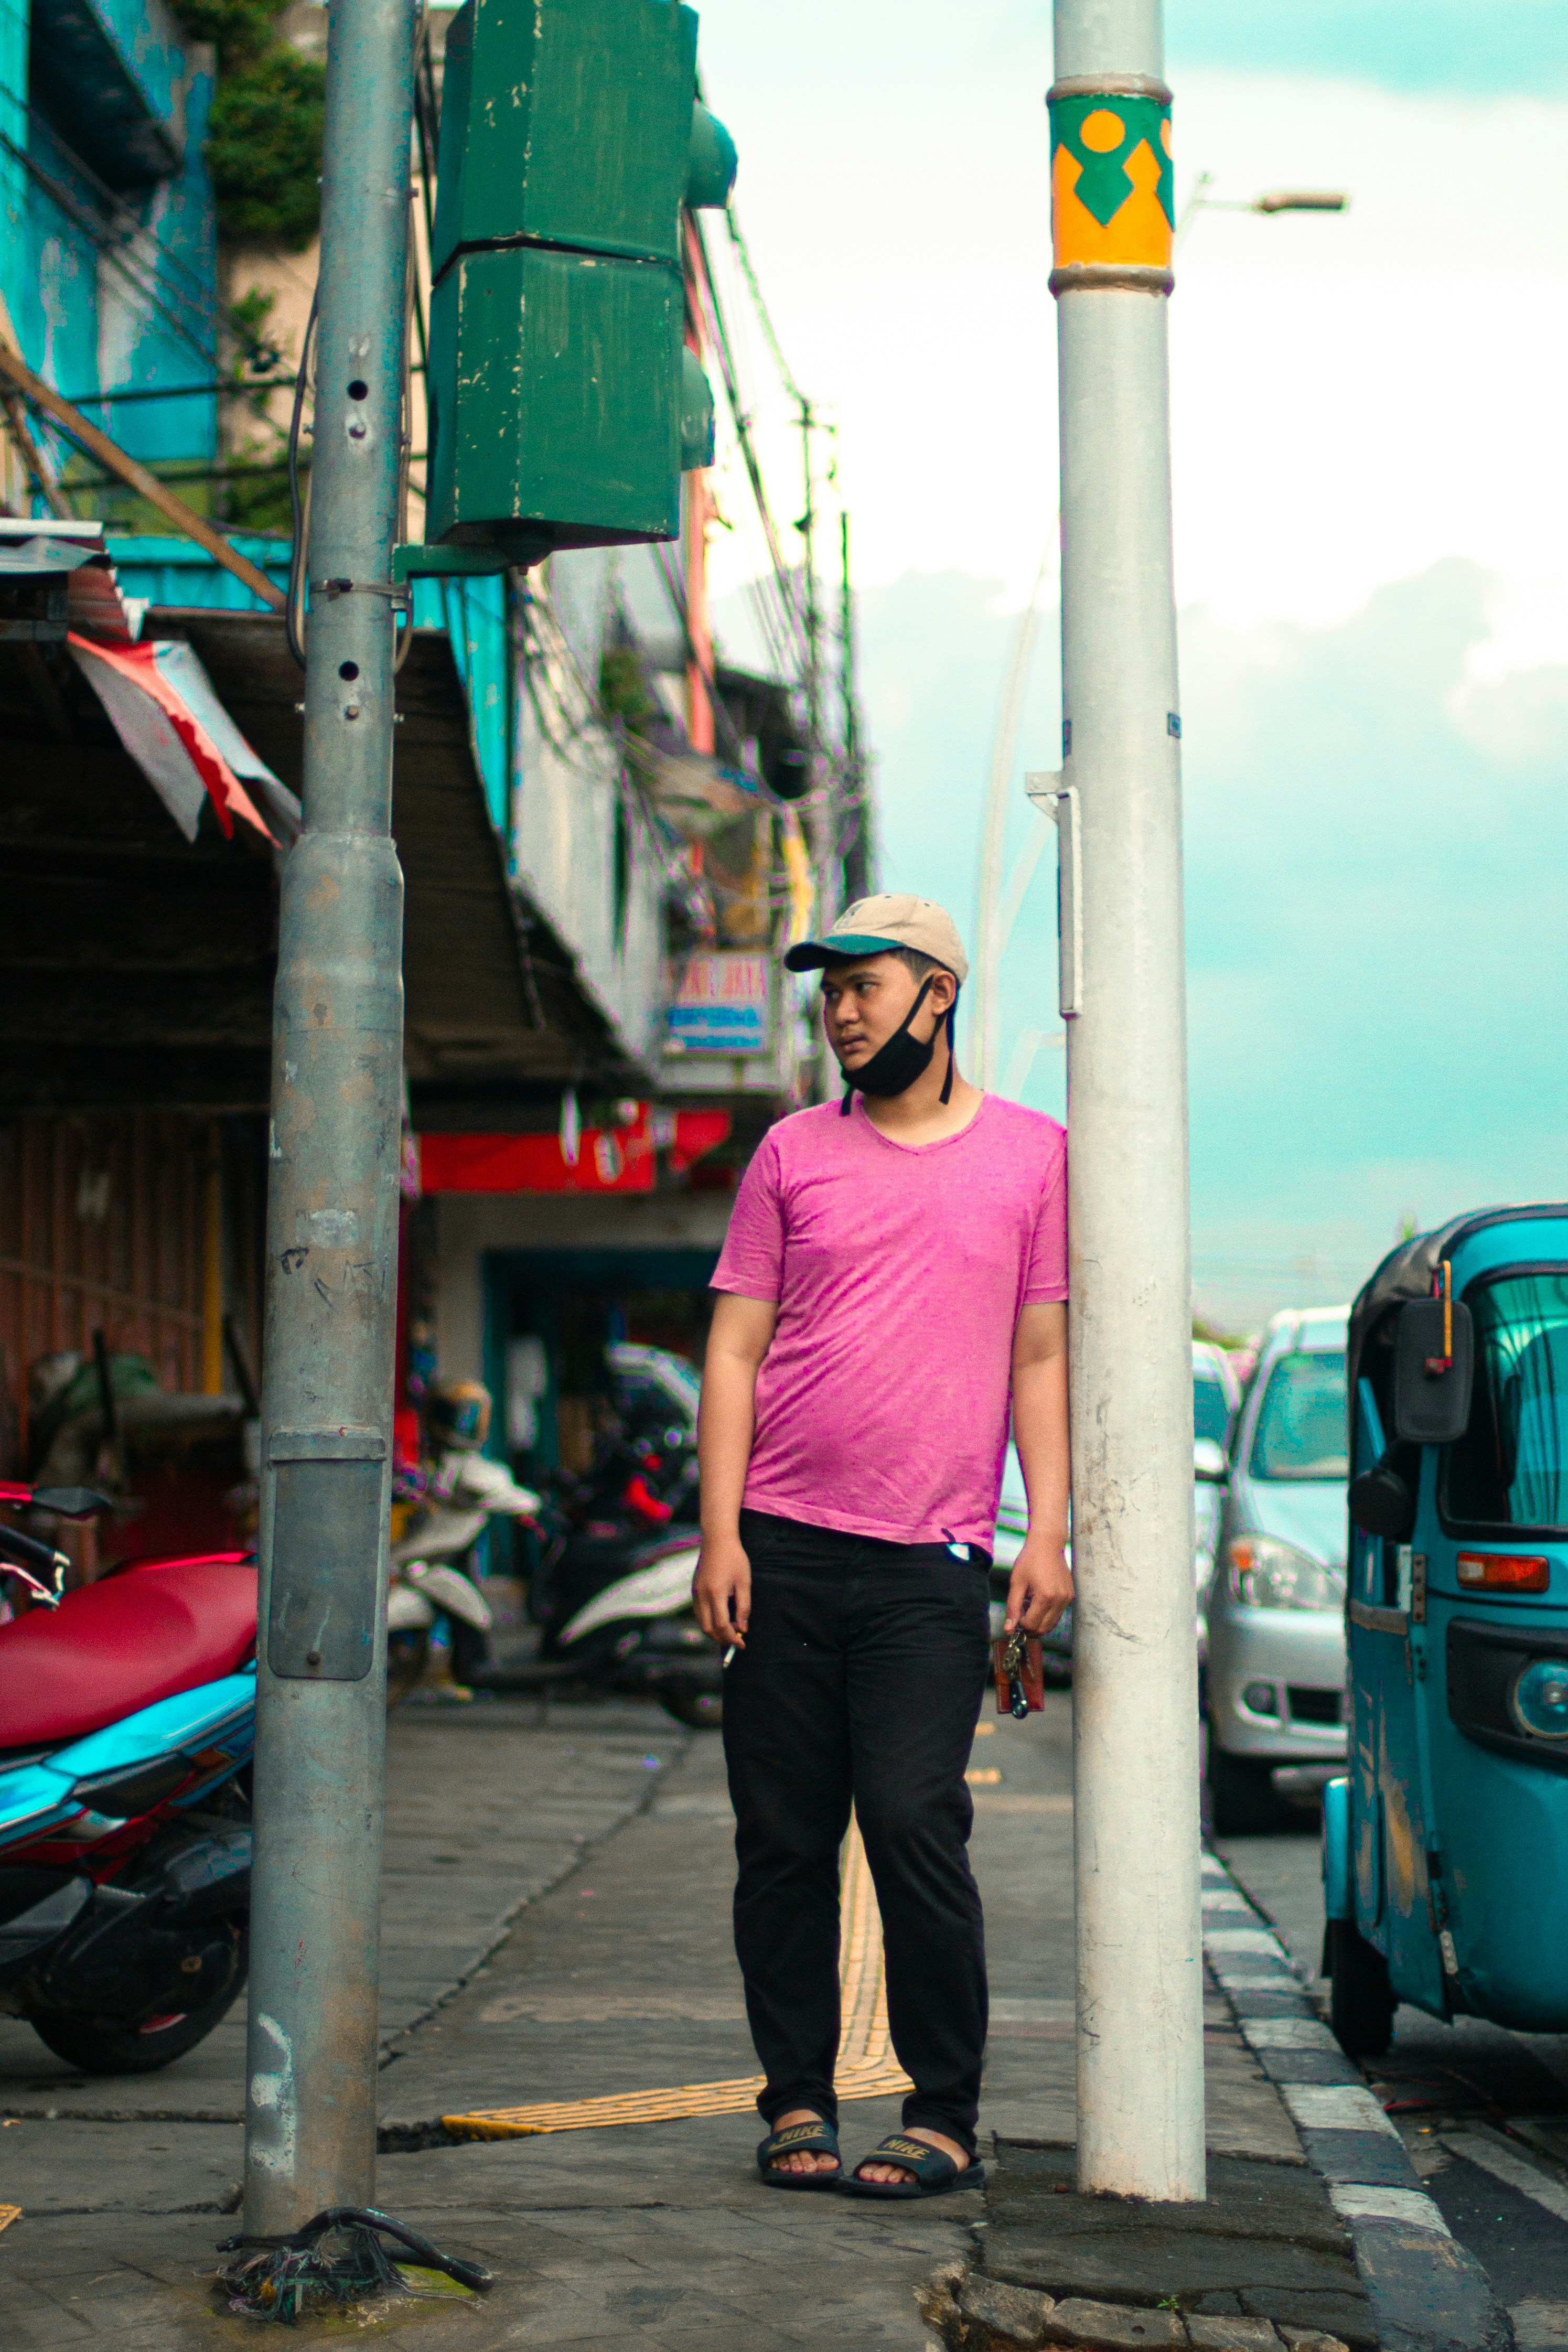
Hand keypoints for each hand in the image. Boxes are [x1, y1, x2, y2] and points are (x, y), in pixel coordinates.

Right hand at [693, 1532, 750, 1646]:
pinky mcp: (694, 1590)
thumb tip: (743, 1627)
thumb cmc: (734, 1558)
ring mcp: (695, 1593)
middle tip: (735, 1640)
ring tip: (730, 1632)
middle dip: (721, 1639)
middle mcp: (701, 1596)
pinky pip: (699, 1613)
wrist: (717, 1539)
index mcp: (715, 1593)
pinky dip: (708, 1621)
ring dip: (714, 1631)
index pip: (721, 1625)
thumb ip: (744, 1606)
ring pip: (701, 1622)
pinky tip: (720, 1619)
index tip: (742, 1643)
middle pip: (707, 1628)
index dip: (732, 1638)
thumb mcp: (744, 1582)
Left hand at [1004, 1535, 1072, 1636]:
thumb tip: (1009, 1630)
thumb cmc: (1030, 1560)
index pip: (1032, 1624)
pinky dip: (1047, 1615)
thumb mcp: (1017, 1583)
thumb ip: (1012, 1608)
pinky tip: (1038, 1601)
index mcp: (1046, 1597)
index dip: (1020, 1624)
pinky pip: (1058, 1614)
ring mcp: (1067, 1598)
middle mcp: (1060, 1600)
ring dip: (1039, 1621)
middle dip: (1030, 1626)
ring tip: (1029, 1605)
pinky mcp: (1070, 1596)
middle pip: (1044, 1628)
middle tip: (1021, 1613)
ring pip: (1052, 1624)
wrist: (1047, 1543)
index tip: (1016, 1613)